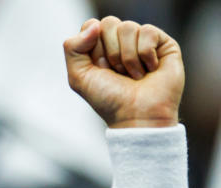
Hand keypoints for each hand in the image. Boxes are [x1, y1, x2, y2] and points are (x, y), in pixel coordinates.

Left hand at [64, 17, 183, 127]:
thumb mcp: (78, 77)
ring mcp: (141, 41)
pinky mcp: (163, 43)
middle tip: (117, 73)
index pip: (91, 25)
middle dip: (110, 53)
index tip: (100, 69)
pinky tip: (149, 70)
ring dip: (127, 58)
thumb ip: (72, 48)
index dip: (93, 47)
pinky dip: (145, 55)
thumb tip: (94, 24)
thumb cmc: (108, 99)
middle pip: (109, 23)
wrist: (137, 115)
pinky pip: (148, 31)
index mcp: (98, 47)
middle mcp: (120, 41)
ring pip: (128, 27)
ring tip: (133, 75)